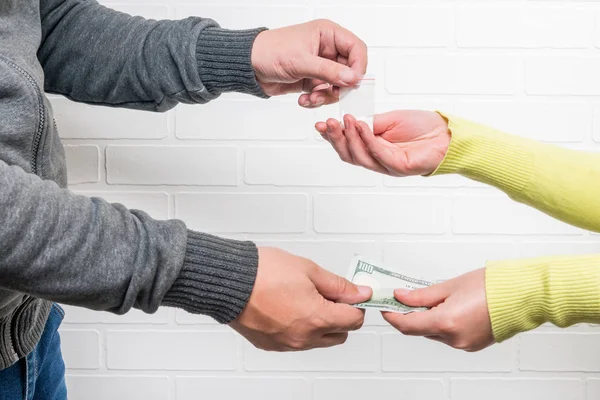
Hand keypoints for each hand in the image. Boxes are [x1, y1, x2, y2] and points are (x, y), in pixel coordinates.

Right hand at [230, 247, 371, 350]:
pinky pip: (297, 342)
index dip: (356, 304)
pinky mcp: (272, 345)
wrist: (229, 281)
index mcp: (317, 318)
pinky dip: (300, 328)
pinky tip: (289, 308)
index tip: (352, 294)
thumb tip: (359, 293)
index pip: (354, 320)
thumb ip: (338, 285)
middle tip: (329, 295)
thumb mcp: (309, 270)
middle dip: (341, 316)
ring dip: (321, 324)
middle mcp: (304, 337)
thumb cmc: (263, 273)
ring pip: (318, 340)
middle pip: (340, 334)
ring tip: (306, 298)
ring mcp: (287, 344)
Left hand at [251, 20, 366, 107]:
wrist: (249, 66)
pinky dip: (316, 99)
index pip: (357, 49)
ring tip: (312, 97)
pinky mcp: (312, 80)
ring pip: (337, 86)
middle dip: (339, 86)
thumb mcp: (302, 61)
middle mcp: (327, 49)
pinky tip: (304, 99)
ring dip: (326, 96)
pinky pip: (324, 93)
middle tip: (330, 93)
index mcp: (328, 34)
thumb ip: (329, 71)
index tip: (352, 83)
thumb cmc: (270, 52)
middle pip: (349, 71)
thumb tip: (352, 78)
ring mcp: (320, 66)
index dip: (358, 67)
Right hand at [315, 111, 449, 175]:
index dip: (333, 137)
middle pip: (349, 155)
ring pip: (360, 157)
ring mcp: (388, 165)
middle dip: (336, 139)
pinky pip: (379, 154)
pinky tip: (361, 125)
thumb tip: (349, 121)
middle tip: (328, 123)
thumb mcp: (389, 120)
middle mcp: (378, 160)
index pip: (348, 146)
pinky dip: (367, 139)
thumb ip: (369, 123)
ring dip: (349, 138)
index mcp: (374, 149)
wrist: (448, 134)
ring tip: (344, 120)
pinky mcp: (400, 167)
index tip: (321, 125)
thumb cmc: (423, 127)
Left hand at [383, 269, 493, 351]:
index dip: (392, 316)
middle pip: (420, 330)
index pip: (407, 325)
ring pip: (434, 333)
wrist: (521, 295)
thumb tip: (401, 297)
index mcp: (446, 323)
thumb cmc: (490, 286)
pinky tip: (446, 309)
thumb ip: (421, 295)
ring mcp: (464, 344)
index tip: (384, 306)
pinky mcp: (472, 345)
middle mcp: (454, 339)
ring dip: (427, 319)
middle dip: (410, 315)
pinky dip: (442, 324)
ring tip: (430, 300)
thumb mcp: (449, 286)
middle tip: (403, 298)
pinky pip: (448, 336)